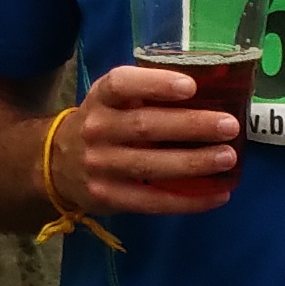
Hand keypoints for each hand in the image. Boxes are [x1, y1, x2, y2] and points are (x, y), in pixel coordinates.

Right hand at [61, 60, 242, 217]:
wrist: (55, 163)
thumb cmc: (103, 123)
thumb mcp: (111, 100)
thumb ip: (146, 95)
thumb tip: (212, 93)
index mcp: (101, 98)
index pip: (122, 84)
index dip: (156, 84)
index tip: (191, 87)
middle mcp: (96, 129)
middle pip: (145, 126)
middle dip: (191, 126)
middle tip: (229, 125)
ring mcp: (100, 166)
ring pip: (150, 166)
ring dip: (194, 162)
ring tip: (228, 158)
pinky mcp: (108, 197)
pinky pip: (152, 201)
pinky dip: (188, 200)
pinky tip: (217, 195)